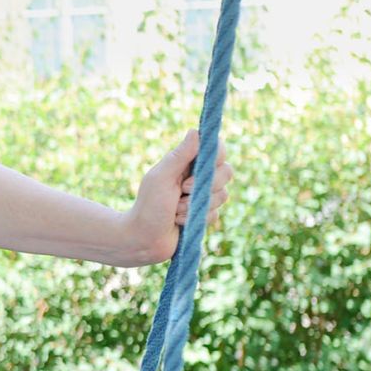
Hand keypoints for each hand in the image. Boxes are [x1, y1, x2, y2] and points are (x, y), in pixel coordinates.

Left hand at [122, 132, 232, 264]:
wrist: (143, 239)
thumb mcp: (161, 178)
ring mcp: (203, 196)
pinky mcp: (205, 214)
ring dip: (196, 205)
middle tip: (182, 190)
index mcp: (187, 163)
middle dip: (206, 185)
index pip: (217, 150)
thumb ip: (179, 156)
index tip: (201, 169)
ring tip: (175, 210)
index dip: (216, 158)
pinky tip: (179, 221)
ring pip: (223, 195)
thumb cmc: (148, 205)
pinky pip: (216, 213)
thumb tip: (195, 131)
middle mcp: (198, 177)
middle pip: (227, 171)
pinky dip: (196, 218)